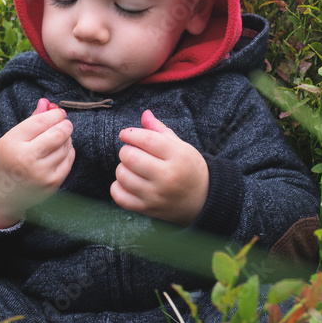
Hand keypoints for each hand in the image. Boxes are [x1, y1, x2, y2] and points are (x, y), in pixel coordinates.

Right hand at [0, 98, 74, 228]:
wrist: (1, 194)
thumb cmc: (7, 160)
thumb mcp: (11, 138)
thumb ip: (31, 120)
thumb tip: (48, 102)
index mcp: (12, 144)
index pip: (41, 122)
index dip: (54, 114)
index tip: (59, 112)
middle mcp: (26, 159)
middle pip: (58, 134)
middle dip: (65, 124)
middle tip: (65, 122)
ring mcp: (41, 174)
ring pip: (65, 147)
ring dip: (67, 138)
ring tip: (61, 136)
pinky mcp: (52, 184)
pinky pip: (69, 161)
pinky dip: (68, 151)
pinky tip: (62, 149)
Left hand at [112, 109, 208, 225]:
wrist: (204, 200)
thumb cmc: (191, 169)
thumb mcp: (181, 147)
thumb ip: (160, 130)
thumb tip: (145, 114)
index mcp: (178, 156)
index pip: (146, 139)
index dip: (130, 134)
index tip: (126, 134)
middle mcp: (167, 176)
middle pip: (130, 157)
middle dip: (126, 151)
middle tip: (132, 152)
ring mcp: (156, 195)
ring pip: (122, 176)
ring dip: (122, 168)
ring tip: (132, 168)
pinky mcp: (148, 209)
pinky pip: (120, 197)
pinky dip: (117, 187)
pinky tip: (126, 183)